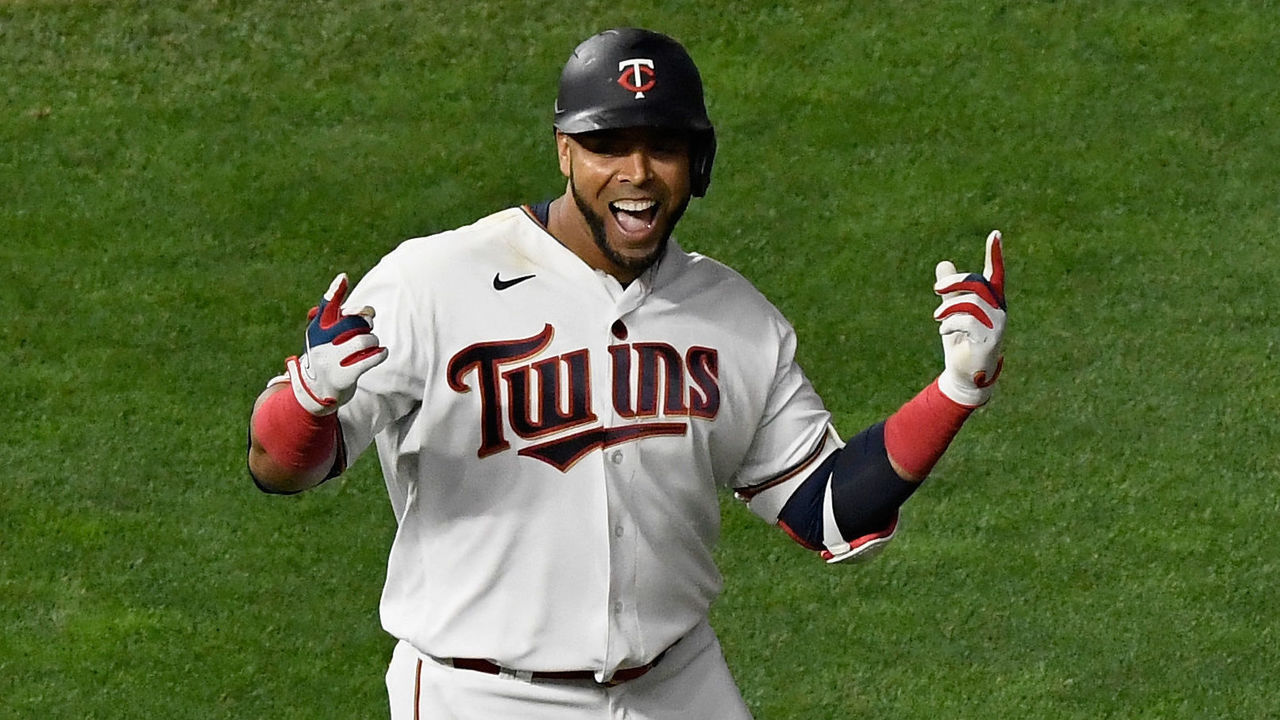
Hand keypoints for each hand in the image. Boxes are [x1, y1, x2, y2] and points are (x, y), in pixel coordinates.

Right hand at [285, 273, 388, 414]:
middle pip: (354, 322)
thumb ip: (340, 322)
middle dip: (366, 322)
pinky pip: (370, 358)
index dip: (335, 292)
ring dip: (374, 341)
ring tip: (372, 346)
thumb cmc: (328, 358)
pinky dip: (380, 353)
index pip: (326, 307)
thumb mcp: (324, 338)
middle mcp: (320, 343)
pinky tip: (381, 353)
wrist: (316, 393)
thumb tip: (367, 311)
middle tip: (368, 327)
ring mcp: (330, 360)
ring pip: (364, 339)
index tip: (344, 278)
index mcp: (316, 330)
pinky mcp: (343, 376)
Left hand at [933, 230, 1005, 406]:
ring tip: (937, 318)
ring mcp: (997, 325)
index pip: (995, 274)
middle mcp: (999, 310)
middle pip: (978, 284)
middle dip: (955, 283)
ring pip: (972, 302)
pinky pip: (969, 321)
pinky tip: (944, 331)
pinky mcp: (990, 339)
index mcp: (992, 300)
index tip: (995, 234)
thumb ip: (949, 291)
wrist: (965, 373)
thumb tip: (943, 263)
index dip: (995, 255)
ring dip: (949, 307)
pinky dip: (951, 323)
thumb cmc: (961, 341)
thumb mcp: (952, 312)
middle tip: (936, 290)